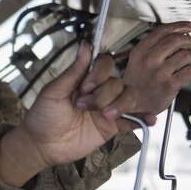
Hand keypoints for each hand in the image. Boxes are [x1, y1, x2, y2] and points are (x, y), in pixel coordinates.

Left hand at [0, 41, 155, 185]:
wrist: (42, 145)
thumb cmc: (43, 116)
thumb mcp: (54, 91)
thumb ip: (74, 70)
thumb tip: (85, 44)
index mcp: (85, 80)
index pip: (105, 65)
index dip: (100, 74)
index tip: (86, 87)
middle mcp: (99, 92)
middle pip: (117, 83)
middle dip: (103, 95)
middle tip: (83, 107)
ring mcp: (106, 109)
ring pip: (128, 98)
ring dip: (121, 105)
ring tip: (106, 116)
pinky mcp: (111, 127)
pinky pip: (132, 120)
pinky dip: (143, 118)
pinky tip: (149, 119)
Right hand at [122, 22, 190, 114]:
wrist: (130, 104)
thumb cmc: (136, 82)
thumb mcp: (137, 59)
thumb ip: (153, 46)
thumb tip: (178, 34)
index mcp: (141, 50)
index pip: (164, 30)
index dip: (180, 26)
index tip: (189, 26)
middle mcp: (150, 59)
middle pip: (177, 40)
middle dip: (189, 41)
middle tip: (190, 45)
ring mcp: (160, 72)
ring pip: (186, 55)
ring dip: (190, 58)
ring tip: (185, 63)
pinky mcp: (170, 85)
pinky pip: (189, 71)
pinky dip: (190, 70)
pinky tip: (183, 73)